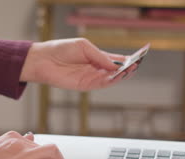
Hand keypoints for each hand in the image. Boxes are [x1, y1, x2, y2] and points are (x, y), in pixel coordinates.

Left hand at [20, 38, 137, 90]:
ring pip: (110, 79)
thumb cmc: (61, 49)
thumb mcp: (84, 46)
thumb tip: (114, 64)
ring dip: (121, 76)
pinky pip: (100, 84)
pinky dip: (110, 81)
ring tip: (129, 70)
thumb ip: (99, 56)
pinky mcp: (84, 85)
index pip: (116, 59)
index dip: (128, 59)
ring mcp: (91, 78)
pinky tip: (116, 76)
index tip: (140, 56)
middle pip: (115, 71)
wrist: (44, 60)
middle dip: (127, 68)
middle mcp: (95, 68)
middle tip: (136, 65)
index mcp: (96, 57)